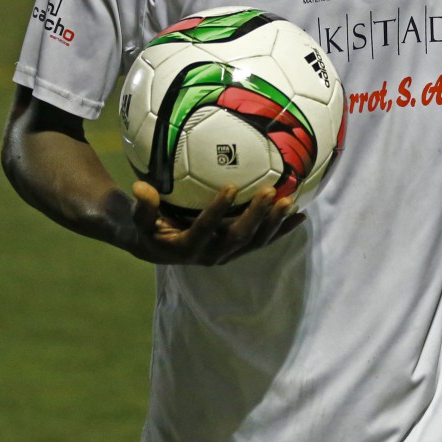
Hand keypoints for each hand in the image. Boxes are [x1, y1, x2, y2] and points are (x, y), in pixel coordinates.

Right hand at [130, 181, 304, 264]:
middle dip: (256, 215)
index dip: (218, 211)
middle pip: (238, 237)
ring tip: (290, 201)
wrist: (158, 245)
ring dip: (274, 222)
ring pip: (256, 241)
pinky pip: (264, 240)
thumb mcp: (139, 218)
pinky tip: (301, 215)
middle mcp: (211, 255)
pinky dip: (282, 229)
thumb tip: (140, 187)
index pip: (204, 230)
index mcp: (187, 247)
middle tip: (270, 190)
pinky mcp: (239, 249)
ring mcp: (228, 253)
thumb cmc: (147, 225)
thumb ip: (142, 205)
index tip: (231, 187)